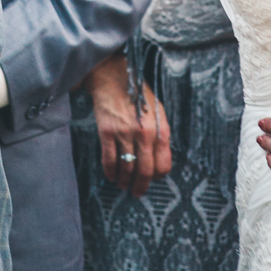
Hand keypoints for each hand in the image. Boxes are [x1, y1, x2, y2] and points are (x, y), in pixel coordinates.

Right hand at [84, 50, 172, 197]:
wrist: (114, 78)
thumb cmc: (138, 95)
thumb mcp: (158, 113)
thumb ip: (160, 136)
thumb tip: (159, 162)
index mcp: (161, 129)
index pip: (163, 165)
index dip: (156, 177)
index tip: (151, 180)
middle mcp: (145, 133)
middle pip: (145, 171)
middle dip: (140, 187)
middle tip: (136, 193)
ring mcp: (125, 133)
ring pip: (127, 169)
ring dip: (124, 182)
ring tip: (122, 184)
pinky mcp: (107, 132)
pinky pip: (109, 161)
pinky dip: (110, 172)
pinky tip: (111, 175)